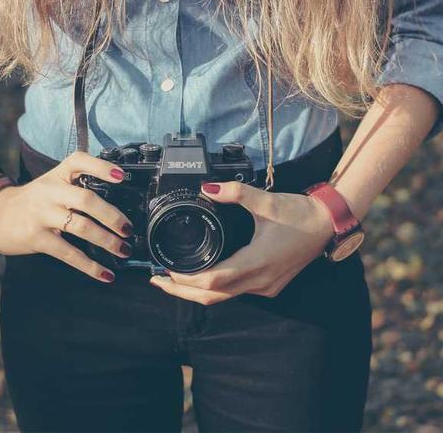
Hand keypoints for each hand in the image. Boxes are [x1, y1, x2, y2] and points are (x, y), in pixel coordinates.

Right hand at [0, 151, 133, 282]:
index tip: (122, 177)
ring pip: (81, 227)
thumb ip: (78, 185)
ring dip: (107, 241)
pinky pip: (69, 253)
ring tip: (123, 250)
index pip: (79, 161)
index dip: (102, 167)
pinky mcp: (37, 238)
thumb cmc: (34, 200)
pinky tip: (106, 274)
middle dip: (112, 216)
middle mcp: (50, 192)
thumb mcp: (53, 183)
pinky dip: (90, 266)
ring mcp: (42, 214)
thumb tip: (118, 204)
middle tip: (128, 229)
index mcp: (58, 174)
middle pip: (86, 199)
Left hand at [149, 181, 334, 303]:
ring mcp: (266, 285)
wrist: (328, 224)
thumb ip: (235, 192)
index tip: (165, 269)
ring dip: (197, 292)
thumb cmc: (300, 214)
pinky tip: (203, 277)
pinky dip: (215, 288)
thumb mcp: (266, 201)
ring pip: (224, 297)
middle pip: (212, 296)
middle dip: (182, 292)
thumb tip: (208, 188)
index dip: (186, 279)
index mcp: (257, 262)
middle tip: (157, 281)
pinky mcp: (269, 284)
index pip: (212, 280)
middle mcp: (260, 280)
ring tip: (173, 281)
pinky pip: (236, 293)